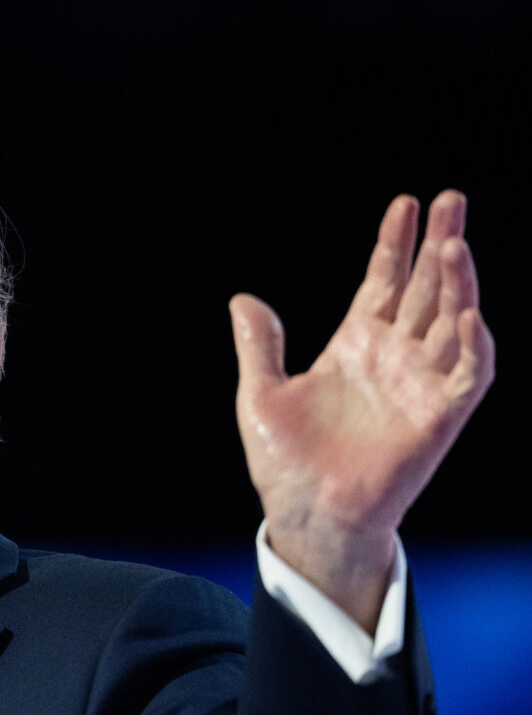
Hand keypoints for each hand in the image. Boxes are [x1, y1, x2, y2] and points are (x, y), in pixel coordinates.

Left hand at [229, 190, 493, 630]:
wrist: (305, 516)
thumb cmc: (285, 464)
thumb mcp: (262, 395)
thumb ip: (259, 346)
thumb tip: (242, 299)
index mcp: (354, 346)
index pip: (382, 283)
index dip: (395, 245)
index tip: (405, 205)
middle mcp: (394, 358)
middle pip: (425, 289)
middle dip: (439, 244)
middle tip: (451, 198)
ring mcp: (419, 385)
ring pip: (451, 320)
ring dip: (457, 284)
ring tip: (453, 243)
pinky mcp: (439, 417)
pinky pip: (467, 374)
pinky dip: (472, 344)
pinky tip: (466, 314)